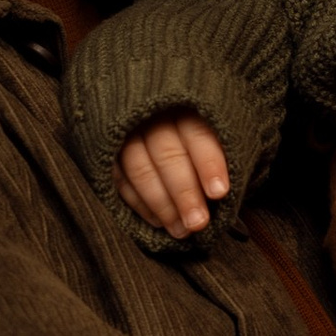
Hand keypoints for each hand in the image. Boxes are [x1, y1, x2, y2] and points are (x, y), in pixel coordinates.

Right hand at [120, 114, 231, 236]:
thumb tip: (227, 193)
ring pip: (139, 168)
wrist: (158, 109)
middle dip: (184, 192)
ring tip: (180, 230)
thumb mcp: (223, 127)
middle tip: (198, 223)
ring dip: (161, 204)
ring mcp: (127, 131)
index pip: (198, 134)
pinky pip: (119, 178)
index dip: (209, 164)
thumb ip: (227, 152)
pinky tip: (158, 222)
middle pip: (167, 154)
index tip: (219, 193)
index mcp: (187, 104)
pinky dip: (138, 203)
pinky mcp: (108, 150)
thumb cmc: (203, 127)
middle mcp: (154, 114)